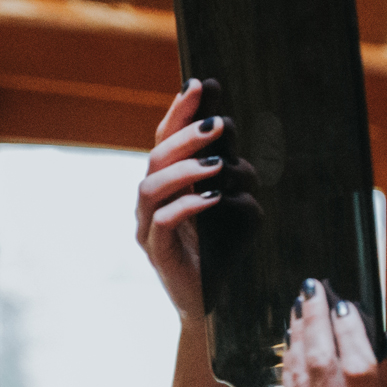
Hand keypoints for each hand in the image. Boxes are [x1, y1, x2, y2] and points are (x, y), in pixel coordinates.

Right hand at [136, 79, 242, 324]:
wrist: (211, 301)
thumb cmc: (221, 251)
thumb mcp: (237, 208)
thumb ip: (235, 180)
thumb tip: (235, 158)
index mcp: (168, 183)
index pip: (166, 139)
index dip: (179, 111)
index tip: (199, 85)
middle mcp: (152, 200)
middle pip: (156, 157)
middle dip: (185, 136)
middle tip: (218, 124)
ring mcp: (148, 226)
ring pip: (151, 187)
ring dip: (185, 170)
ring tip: (217, 165)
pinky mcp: (156, 252)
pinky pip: (162, 222)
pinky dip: (186, 206)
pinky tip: (212, 199)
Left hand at [282, 279, 386, 386]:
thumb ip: (384, 369)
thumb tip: (365, 328)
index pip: (354, 365)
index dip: (346, 329)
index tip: (343, 302)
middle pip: (318, 364)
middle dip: (314, 321)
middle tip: (312, 291)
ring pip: (297, 377)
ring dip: (297, 338)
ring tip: (300, 311)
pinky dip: (291, 368)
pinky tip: (296, 346)